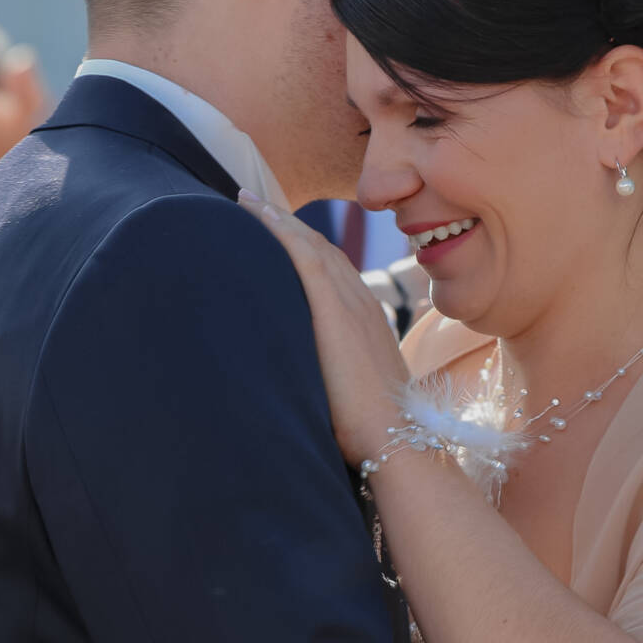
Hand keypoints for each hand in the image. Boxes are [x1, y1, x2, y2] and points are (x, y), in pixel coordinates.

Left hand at [240, 194, 409, 465]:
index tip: (278, 233)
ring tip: (247, 203)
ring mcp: (351, 302)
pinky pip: (305, 255)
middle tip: (253, 205)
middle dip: (287, 225)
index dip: (304, 246)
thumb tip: (297, 390)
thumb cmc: (371, 433)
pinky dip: (280, 229)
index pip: (332, 270)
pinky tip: (256, 214)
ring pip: (310, 244)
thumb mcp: (349, 395)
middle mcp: (361, 301)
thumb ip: (329, 380)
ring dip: (278, 220)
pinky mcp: (335, 309)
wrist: (395, 439)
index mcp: (366, 320)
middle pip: (320, 249)